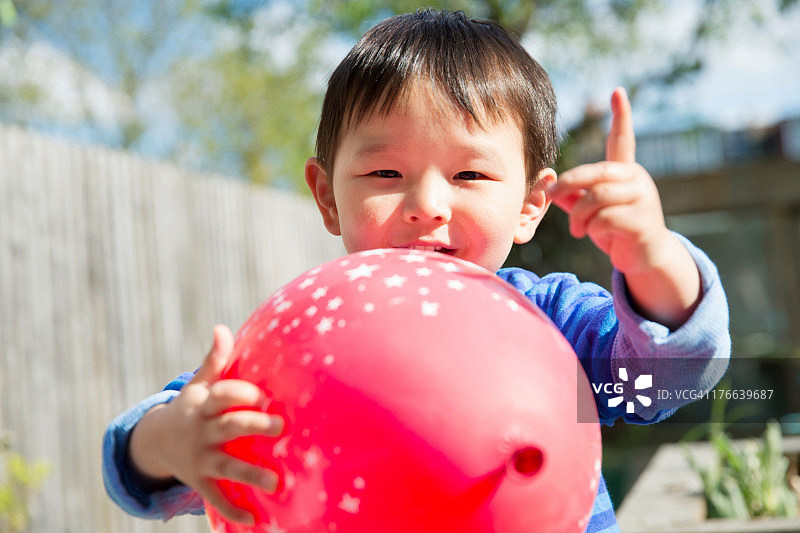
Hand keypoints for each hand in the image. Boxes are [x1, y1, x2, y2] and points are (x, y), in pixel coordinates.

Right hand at [128, 325, 283, 524]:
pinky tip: (255, 520)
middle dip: (252, 426)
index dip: (237, 393)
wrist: (156, 443)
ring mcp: (200, 458)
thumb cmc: (192, 408)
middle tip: (280, 427)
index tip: (258, 394)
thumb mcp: (199, 386)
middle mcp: (201, 432)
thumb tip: (222, 328)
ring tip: (276, 482)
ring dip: (251, 474)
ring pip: (227, 466)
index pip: (220, 396)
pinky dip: (233, 510)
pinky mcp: (200, 481)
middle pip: (228, 427)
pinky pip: (216, 497)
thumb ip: (214, 361)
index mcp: (203, 405)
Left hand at [548, 87, 670, 273]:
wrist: (645, 257)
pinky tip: (594, 235)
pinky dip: (592, 229)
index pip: (623, 140)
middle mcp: (637, 180)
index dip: (621, 116)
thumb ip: (575, 196)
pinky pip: (605, 219)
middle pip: (596, 173)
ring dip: (579, 215)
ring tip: (577, 229)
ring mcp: (643, 200)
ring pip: (597, 198)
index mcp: (624, 173)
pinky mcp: (643, 222)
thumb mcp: (592, 210)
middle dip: (569, 184)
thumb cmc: (616, 229)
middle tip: (552, 196)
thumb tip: (550, 188)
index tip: (617, 91)